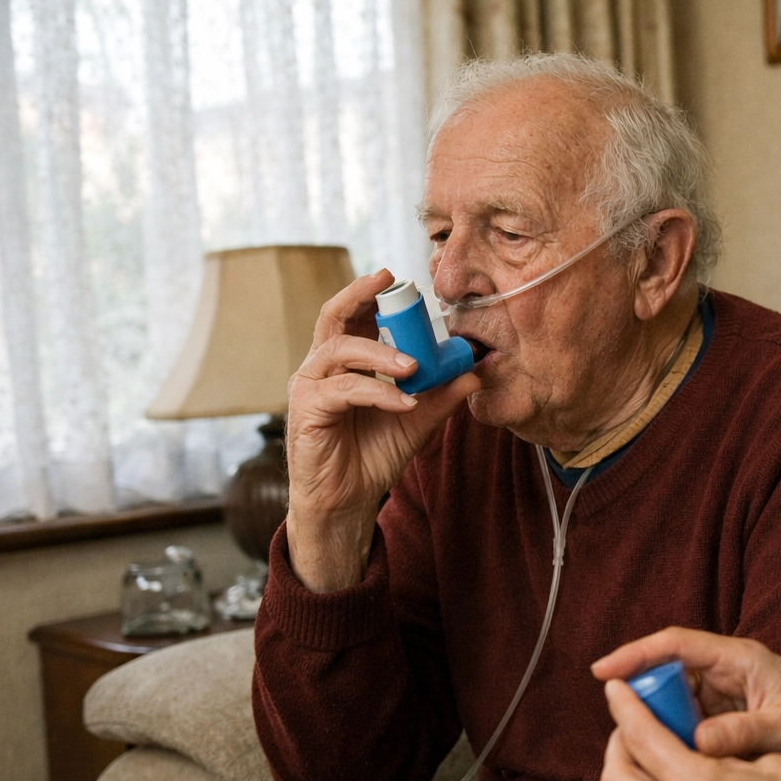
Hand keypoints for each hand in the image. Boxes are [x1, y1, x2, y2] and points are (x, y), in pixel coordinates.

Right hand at [285, 270, 479, 590]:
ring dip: (380, 354)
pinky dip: (377, 392)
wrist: (349, 502)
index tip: (395, 278)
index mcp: (342, 363)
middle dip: (360, 296)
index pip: (351, 317)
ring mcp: (308, 388)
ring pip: (340, 351)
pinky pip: (342, 390)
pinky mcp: (306, 412)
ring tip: (414, 366)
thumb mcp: (417, 420)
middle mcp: (319, 369)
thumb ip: (441, 394)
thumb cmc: (373, 456)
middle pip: (332, 318)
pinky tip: (404, 403)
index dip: (367, 293)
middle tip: (390, 285)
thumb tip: (474, 370)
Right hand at [591, 627, 780, 770]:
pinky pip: (686, 719)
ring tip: (642, 748)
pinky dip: (674, 735)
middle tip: (622, 726)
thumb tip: (700, 740)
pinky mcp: (723, 714)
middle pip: (667, 670)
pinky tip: (667, 758)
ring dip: (657, 719)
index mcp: (739, 657)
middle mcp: (726, 669)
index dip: (636, 654)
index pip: (675, 644)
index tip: (604, 671)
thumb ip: (745, 733)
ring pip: (673, 698)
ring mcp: (723, 691)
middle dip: (641, 693)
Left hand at [599, 678, 780, 780]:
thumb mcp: (769, 761)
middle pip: (616, 778)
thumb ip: (723, 749)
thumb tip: (701, 740)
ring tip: (658, 759)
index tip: (616, 689)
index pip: (640, 736)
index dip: (624, 706)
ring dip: (635, 780)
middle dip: (617, 745)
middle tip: (634, 726)